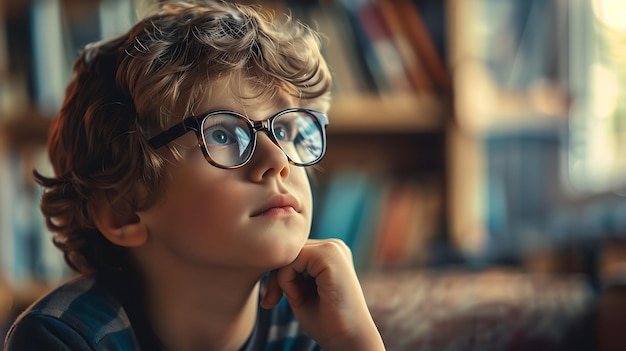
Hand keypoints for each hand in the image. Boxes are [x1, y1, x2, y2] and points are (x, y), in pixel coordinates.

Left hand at [260, 239, 384, 350]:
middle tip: (273, 301)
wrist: (349, 341)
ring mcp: (333, 248)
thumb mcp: (299, 289)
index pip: (290, 250)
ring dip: (281, 280)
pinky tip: (298, 299)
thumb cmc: (325, 321)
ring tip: (294, 301)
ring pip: (288, 253)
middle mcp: (334, 246)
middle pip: (288, 249)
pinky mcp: (330, 255)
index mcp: (329, 253)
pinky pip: (292, 260)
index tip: (272, 299)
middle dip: (275, 276)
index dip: (276, 273)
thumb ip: (287, 270)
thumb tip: (265, 255)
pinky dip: (286, 282)